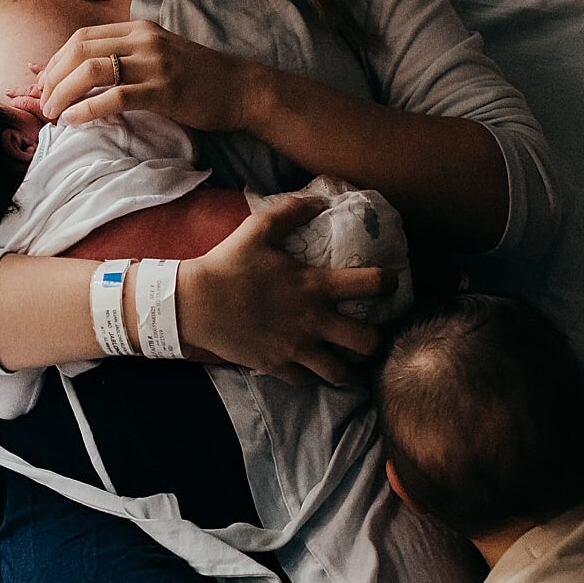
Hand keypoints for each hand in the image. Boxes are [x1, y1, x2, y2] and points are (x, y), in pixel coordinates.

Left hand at [31, 21, 264, 130]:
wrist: (242, 90)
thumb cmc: (201, 79)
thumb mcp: (161, 55)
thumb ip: (130, 56)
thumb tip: (91, 74)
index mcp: (138, 29)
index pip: (82, 37)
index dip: (56, 60)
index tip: (45, 84)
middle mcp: (142, 39)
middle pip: (79, 49)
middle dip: (52, 77)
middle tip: (41, 102)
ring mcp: (153, 63)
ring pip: (91, 69)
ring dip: (63, 92)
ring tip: (52, 113)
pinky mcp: (163, 90)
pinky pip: (114, 97)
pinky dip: (87, 109)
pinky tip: (73, 120)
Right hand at [178, 194, 392, 384]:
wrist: (193, 303)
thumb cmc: (228, 264)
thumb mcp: (258, 228)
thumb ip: (292, 212)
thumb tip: (320, 201)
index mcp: (314, 285)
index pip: (371, 285)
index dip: (388, 283)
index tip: (389, 284)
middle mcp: (312, 321)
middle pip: (367, 341)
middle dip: (377, 340)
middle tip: (373, 335)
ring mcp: (295, 347)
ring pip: (340, 372)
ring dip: (351, 370)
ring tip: (353, 366)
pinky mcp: (276, 365)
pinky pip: (307, 381)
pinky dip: (313, 378)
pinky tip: (314, 369)